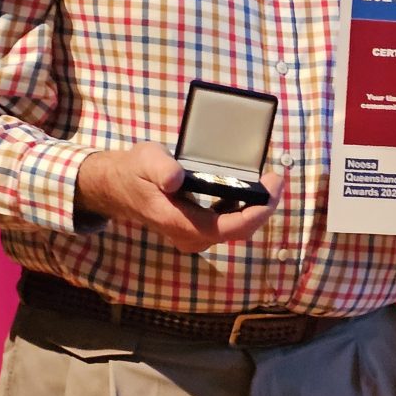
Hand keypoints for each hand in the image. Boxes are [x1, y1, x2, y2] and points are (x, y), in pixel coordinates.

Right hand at [75, 142, 282, 252]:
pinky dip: (245, 206)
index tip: (271, 190)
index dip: (256, 213)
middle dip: (263, 206)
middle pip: (239, 230)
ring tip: (268, 180)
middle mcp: (191, 235)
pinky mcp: (199, 228)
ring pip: (236, 228)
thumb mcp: (144, 159)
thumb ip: (160, 169)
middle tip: (277, 179)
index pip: (227, 228)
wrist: (118, 187)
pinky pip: (229, 222)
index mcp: (179, 222)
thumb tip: (177, 179)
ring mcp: (195, 235)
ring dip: (256, 207)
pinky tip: (251, 188)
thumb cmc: (134, 171)